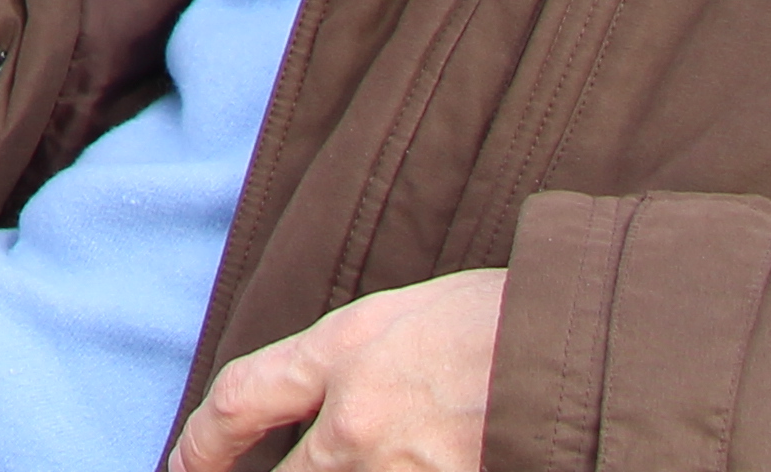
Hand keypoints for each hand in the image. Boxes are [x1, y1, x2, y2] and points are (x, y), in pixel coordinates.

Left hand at [167, 268, 505, 471]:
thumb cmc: (510, 315)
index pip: (237, 400)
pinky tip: (420, 467)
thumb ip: (352, 361)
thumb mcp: (408, 314)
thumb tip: (323, 402)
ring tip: (367, 459)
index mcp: (341, 353)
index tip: (181, 465)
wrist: (589, 351)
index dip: (199, 445)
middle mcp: (356, 423)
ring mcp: (403, 471)